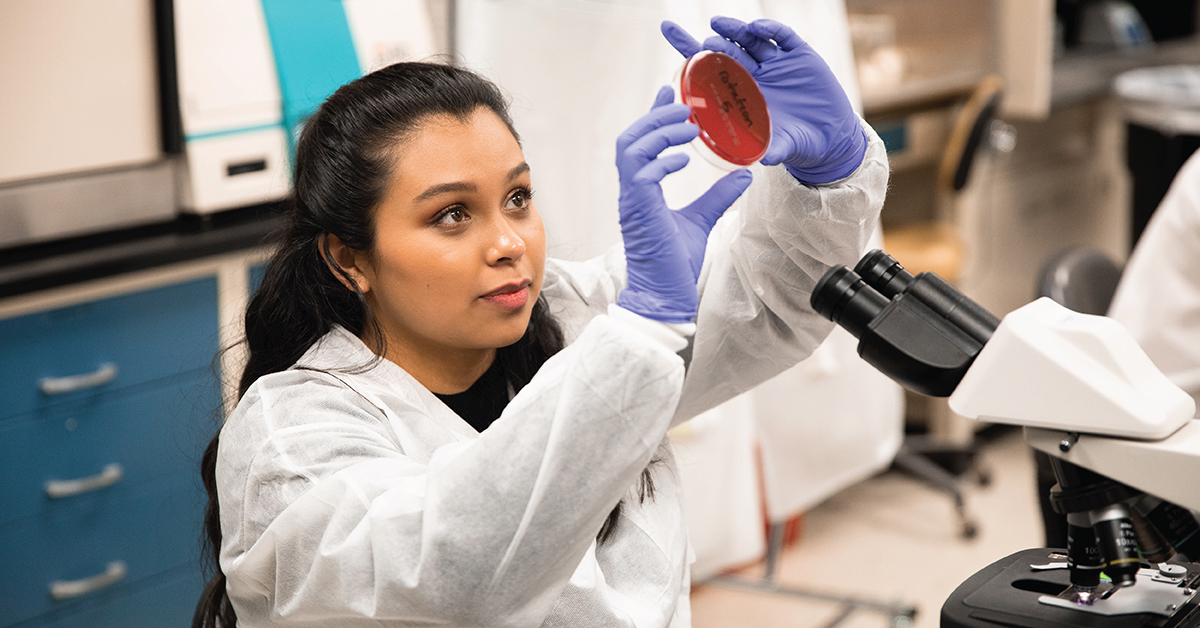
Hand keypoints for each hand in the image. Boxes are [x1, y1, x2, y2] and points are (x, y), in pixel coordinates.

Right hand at [615, 86, 752, 323]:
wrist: (664, 294)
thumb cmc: (674, 264)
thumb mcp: (701, 220)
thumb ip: (717, 196)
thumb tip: (743, 175)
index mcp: (641, 190)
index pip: (642, 143)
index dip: (653, 115)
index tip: (670, 93)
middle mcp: (632, 191)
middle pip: (631, 138)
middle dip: (655, 116)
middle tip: (683, 104)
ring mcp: (632, 200)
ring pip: (631, 148)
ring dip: (658, 131)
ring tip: (687, 125)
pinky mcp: (638, 210)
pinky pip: (640, 173)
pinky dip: (661, 160)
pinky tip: (683, 158)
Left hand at [661, 17, 866, 184]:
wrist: (829, 139)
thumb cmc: (795, 143)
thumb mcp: (780, 147)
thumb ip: (772, 149)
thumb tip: (762, 159)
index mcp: (740, 94)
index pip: (708, 69)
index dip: (688, 49)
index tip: (667, 30)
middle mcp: (754, 74)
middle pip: (727, 51)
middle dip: (713, 44)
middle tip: (704, 43)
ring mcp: (776, 63)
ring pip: (750, 40)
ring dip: (734, 31)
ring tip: (718, 25)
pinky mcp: (800, 55)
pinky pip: (783, 37)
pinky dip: (771, 31)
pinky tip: (757, 28)